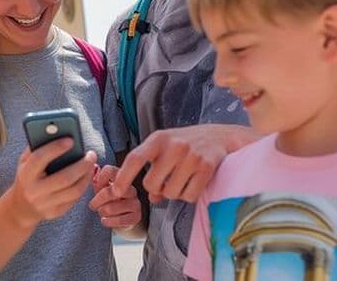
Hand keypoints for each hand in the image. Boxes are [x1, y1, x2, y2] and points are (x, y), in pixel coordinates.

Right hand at [9, 138, 96, 228]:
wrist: (21, 207)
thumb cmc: (27, 176)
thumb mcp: (25, 161)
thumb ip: (38, 147)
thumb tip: (57, 131)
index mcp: (25, 174)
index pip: (39, 159)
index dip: (55, 148)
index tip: (71, 139)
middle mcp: (35, 191)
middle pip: (64, 178)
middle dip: (81, 165)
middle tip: (91, 154)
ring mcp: (46, 204)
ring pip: (74, 191)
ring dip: (86, 176)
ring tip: (92, 163)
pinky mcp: (56, 213)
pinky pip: (75, 199)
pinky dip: (83, 185)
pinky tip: (86, 175)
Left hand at [88, 165, 140, 228]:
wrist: (122, 219)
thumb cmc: (109, 201)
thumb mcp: (101, 189)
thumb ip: (96, 179)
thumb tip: (94, 167)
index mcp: (122, 178)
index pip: (109, 170)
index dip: (99, 179)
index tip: (95, 186)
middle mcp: (131, 189)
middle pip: (109, 191)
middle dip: (96, 201)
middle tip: (93, 205)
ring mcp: (135, 203)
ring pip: (111, 208)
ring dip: (102, 212)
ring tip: (102, 212)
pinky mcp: (136, 217)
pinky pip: (118, 220)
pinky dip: (107, 222)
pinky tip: (105, 220)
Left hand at [111, 124, 258, 202]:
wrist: (220, 136)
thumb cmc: (186, 144)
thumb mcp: (165, 148)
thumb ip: (152, 168)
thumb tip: (151, 199)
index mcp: (158, 138)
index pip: (135, 158)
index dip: (123, 177)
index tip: (116, 192)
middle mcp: (173, 146)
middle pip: (152, 184)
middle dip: (157, 189)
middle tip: (166, 182)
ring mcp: (191, 156)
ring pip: (171, 193)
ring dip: (175, 194)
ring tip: (182, 180)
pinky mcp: (206, 167)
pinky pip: (189, 196)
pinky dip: (189, 196)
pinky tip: (194, 183)